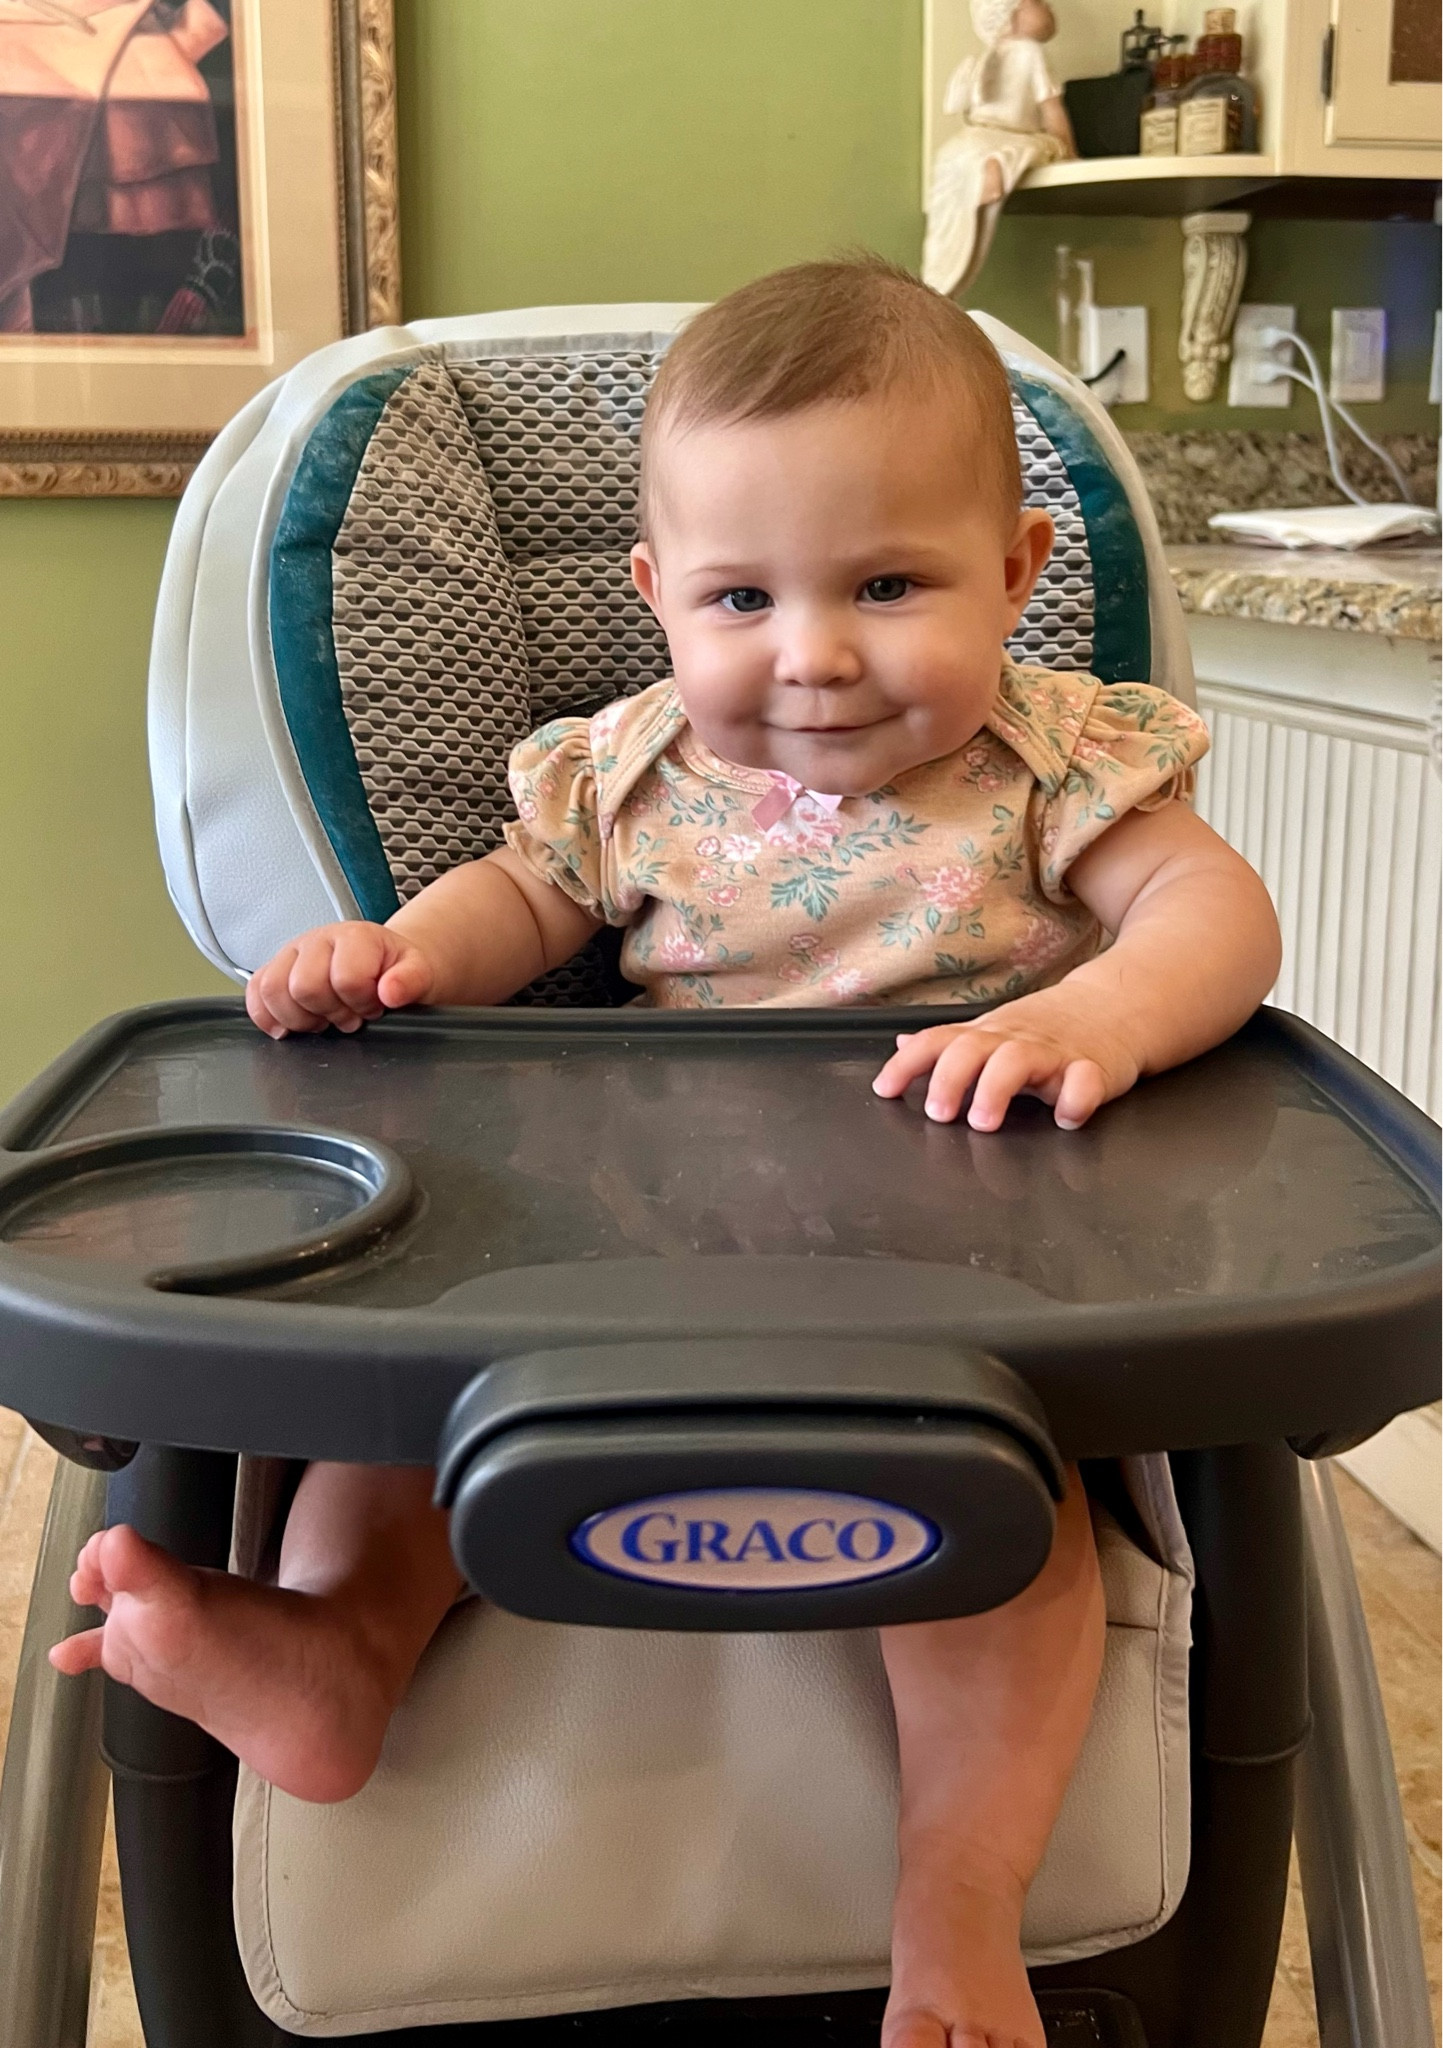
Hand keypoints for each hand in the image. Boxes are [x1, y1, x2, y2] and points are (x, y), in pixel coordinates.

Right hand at [245, 922, 436, 1037]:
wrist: (385, 964)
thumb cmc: (396, 970)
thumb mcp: (419, 973)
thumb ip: (411, 980)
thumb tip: (392, 991)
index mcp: (354, 937)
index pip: (345, 978)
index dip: (361, 1003)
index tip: (373, 1006)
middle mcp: (318, 941)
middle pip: (304, 987)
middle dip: (330, 1012)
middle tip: (349, 1015)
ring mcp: (292, 954)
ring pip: (271, 990)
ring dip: (299, 1018)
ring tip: (324, 1018)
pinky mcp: (275, 969)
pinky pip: (254, 991)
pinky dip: (266, 1015)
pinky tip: (290, 1026)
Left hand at [871, 989, 1141, 1130]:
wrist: (1119, 1005)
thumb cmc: (1048, 1028)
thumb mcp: (994, 1031)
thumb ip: (950, 1045)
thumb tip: (902, 1046)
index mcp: (988, 1036)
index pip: (938, 1042)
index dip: (908, 1065)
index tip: (885, 1090)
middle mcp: (1015, 1041)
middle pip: (973, 1049)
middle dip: (950, 1079)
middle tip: (939, 1114)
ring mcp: (1055, 1053)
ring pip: (1019, 1061)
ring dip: (996, 1089)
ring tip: (983, 1121)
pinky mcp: (1095, 1069)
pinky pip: (1086, 1081)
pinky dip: (1075, 1099)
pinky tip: (1065, 1117)